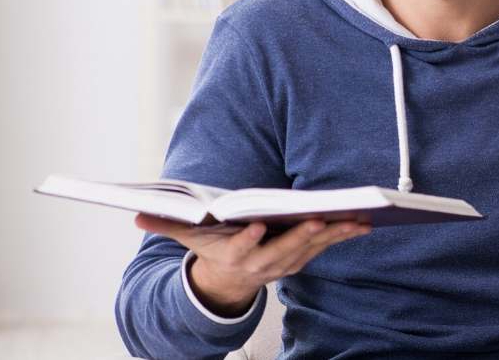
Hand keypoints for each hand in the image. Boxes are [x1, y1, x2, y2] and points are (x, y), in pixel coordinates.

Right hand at [134, 213, 370, 316]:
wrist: (227, 283)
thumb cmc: (210, 248)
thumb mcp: (186, 238)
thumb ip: (166, 224)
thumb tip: (134, 215)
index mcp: (232, 255)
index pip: (240, 249)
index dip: (248, 240)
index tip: (256, 225)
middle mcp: (261, 264)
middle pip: (283, 251)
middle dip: (300, 237)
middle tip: (316, 221)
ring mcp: (284, 264)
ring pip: (310, 250)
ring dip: (332, 236)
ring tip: (353, 218)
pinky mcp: (301, 258)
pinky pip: (325, 247)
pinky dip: (344, 236)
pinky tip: (364, 223)